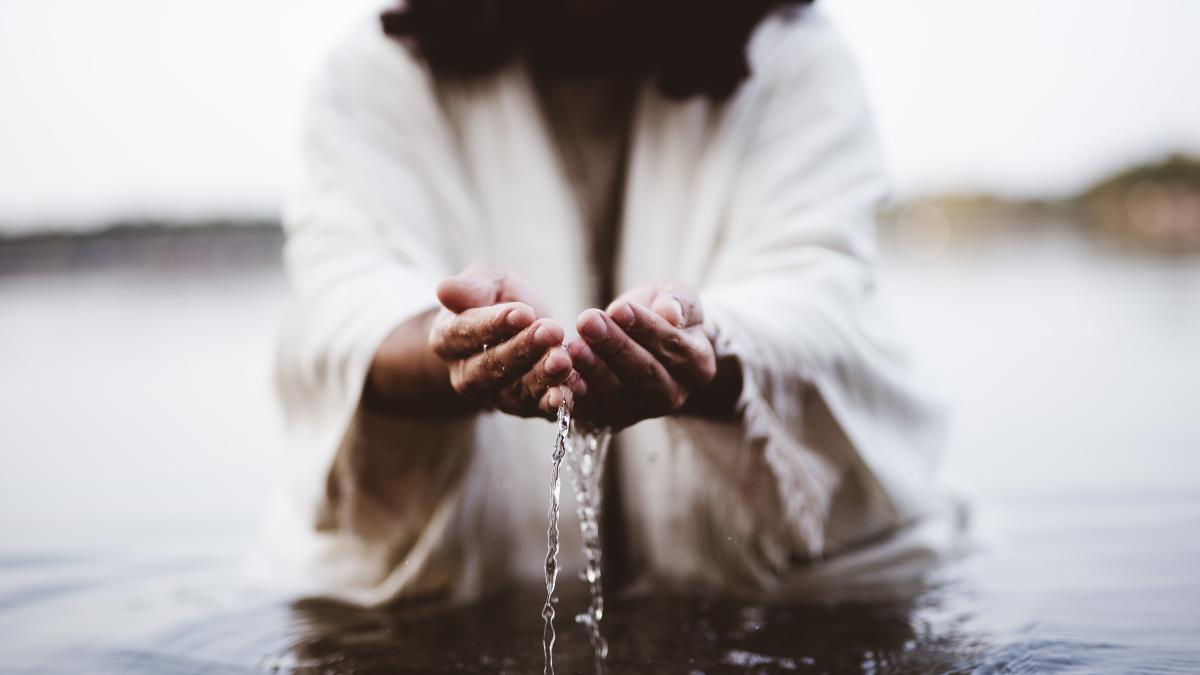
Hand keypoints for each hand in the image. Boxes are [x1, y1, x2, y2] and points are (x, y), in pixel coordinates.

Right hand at [429, 266, 582, 418]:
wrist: (518, 325)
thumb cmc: (496, 297)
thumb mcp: (485, 282)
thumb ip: (470, 288)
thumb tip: (444, 289)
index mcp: (448, 338)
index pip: (465, 333)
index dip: (492, 324)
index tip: (521, 313)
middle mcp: (466, 374)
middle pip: (490, 366)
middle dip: (522, 349)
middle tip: (550, 331)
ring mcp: (494, 395)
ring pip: (515, 391)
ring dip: (542, 377)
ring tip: (564, 360)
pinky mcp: (524, 407)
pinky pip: (538, 408)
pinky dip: (555, 401)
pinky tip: (573, 389)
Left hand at [567, 284, 716, 428]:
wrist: (648, 340)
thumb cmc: (664, 314)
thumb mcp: (677, 297)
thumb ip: (679, 302)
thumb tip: (671, 312)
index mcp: (698, 366)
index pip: (674, 348)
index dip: (646, 329)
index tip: (619, 308)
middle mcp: (674, 395)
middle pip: (645, 374)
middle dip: (615, 347)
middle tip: (588, 321)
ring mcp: (642, 411)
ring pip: (617, 394)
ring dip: (592, 370)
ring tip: (573, 345)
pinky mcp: (612, 418)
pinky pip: (592, 409)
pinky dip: (575, 394)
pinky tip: (561, 374)